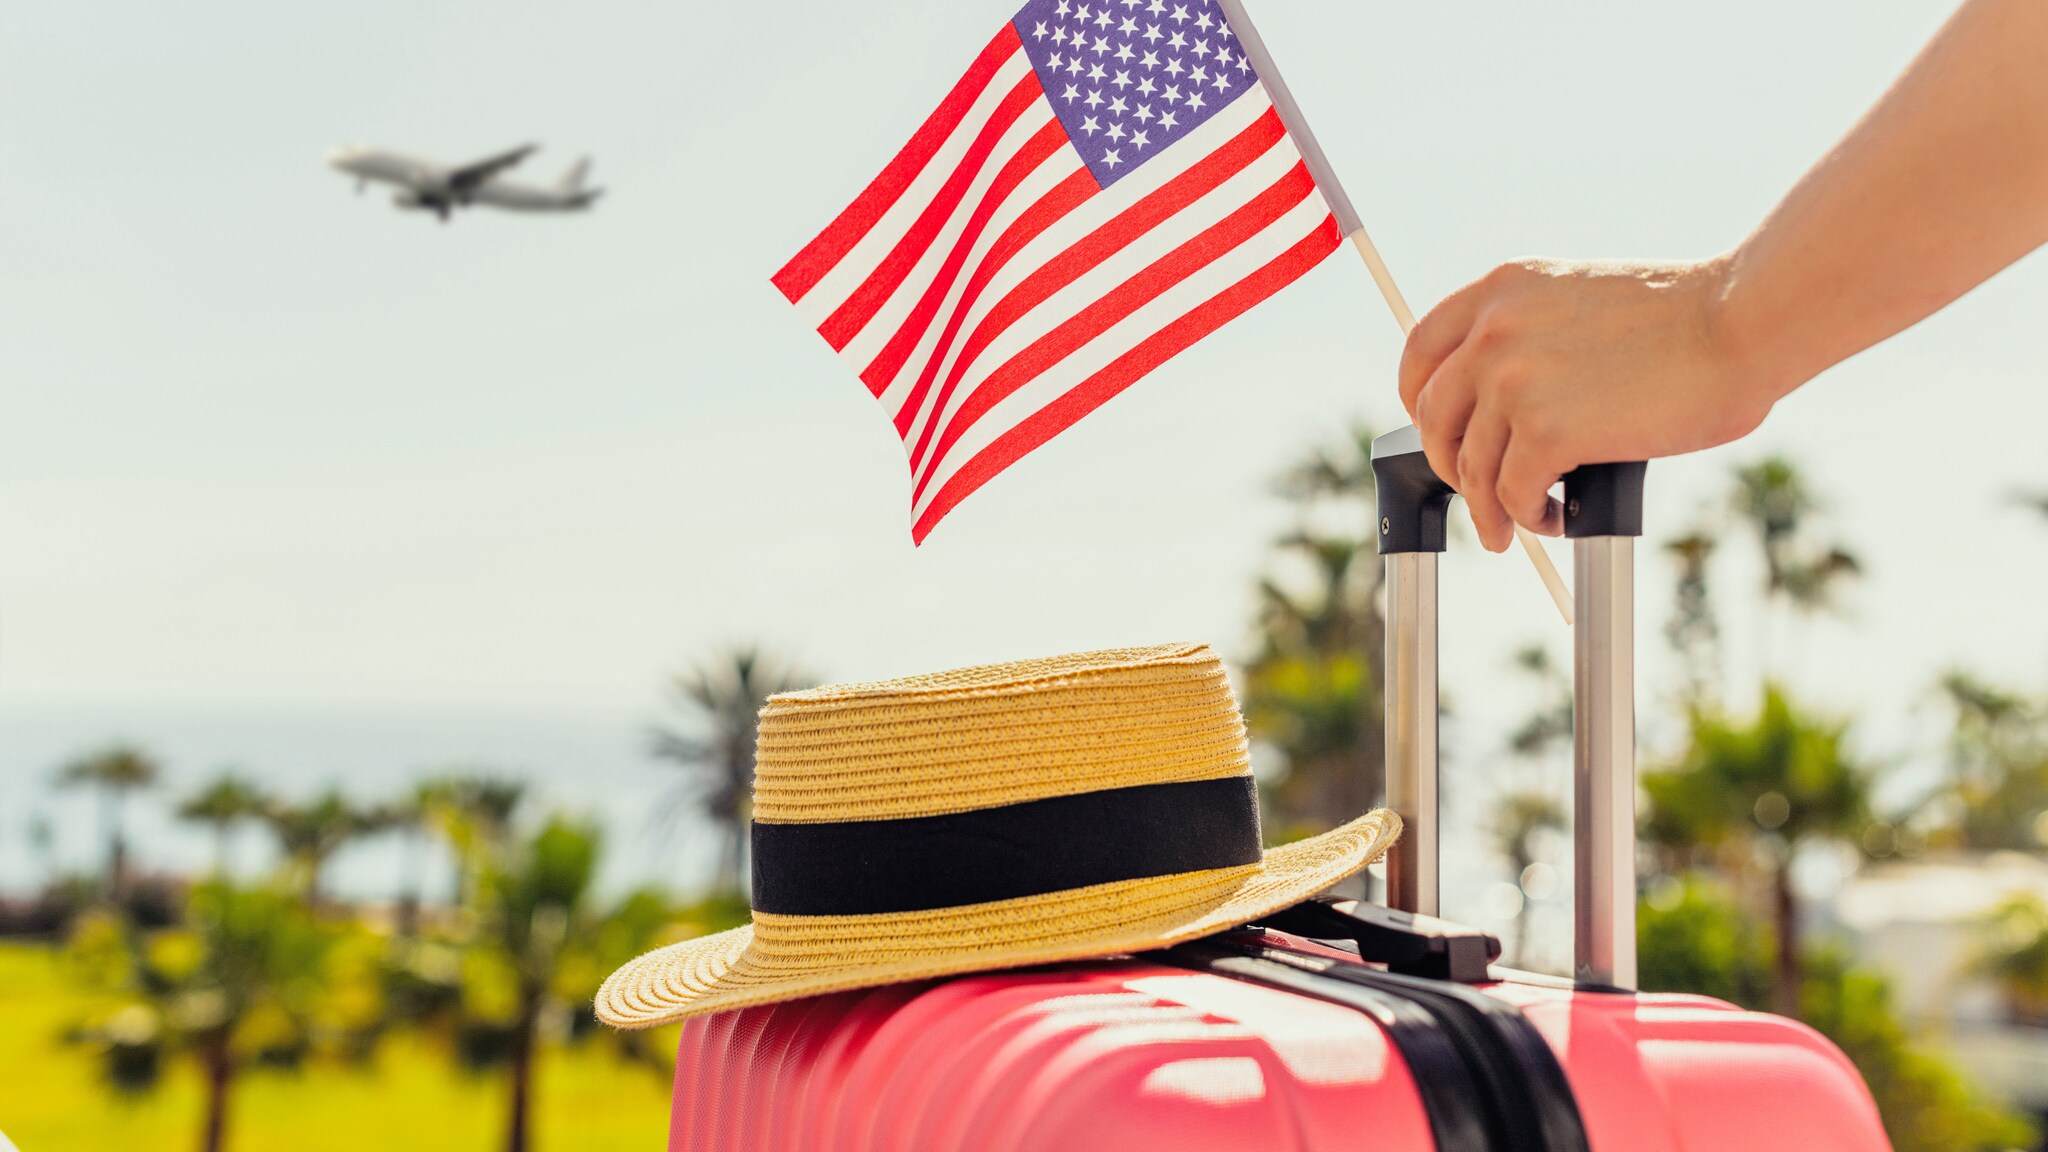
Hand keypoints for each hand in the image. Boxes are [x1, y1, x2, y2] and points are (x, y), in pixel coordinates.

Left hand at [1397, 258, 1784, 551]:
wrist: (1741, 322)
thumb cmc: (1686, 317)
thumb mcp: (1581, 299)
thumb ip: (1533, 335)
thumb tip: (1505, 403)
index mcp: (1502, 288)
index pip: (1421, 351)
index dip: (1418, 401)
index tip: (1434, 429)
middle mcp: (1494, 331)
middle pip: (1434, 418)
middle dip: (1451, 465)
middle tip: (1477, 492)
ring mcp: (1514, 382)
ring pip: (1472, 466)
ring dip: (1491, 507)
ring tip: (1517, 526)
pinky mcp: (1545, 433)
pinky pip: (1513, 493)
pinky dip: (1531, 516)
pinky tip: (1557, 519)